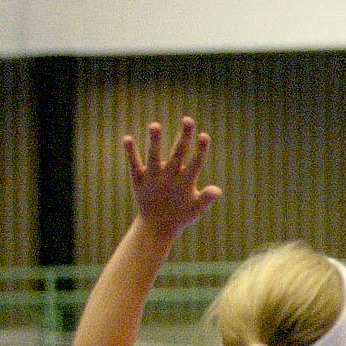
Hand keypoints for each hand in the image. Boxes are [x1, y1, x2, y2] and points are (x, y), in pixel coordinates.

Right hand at [123, 118, 220, 239]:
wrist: (159, 225)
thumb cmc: (181, 216)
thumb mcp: (195, 209)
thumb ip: (206, 199)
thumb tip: (217, 190)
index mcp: (187, 178)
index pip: (196, 161)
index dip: (200, 149)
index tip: (204, 136)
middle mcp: (171, 172)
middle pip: (178, 152)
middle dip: (183, 137)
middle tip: (188, 119)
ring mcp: (155, 174)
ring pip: (155, 155)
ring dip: (155, 141)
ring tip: (155, 125)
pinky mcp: (139, 178)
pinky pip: (134, 164)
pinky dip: (131, 153)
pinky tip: (127, 139)